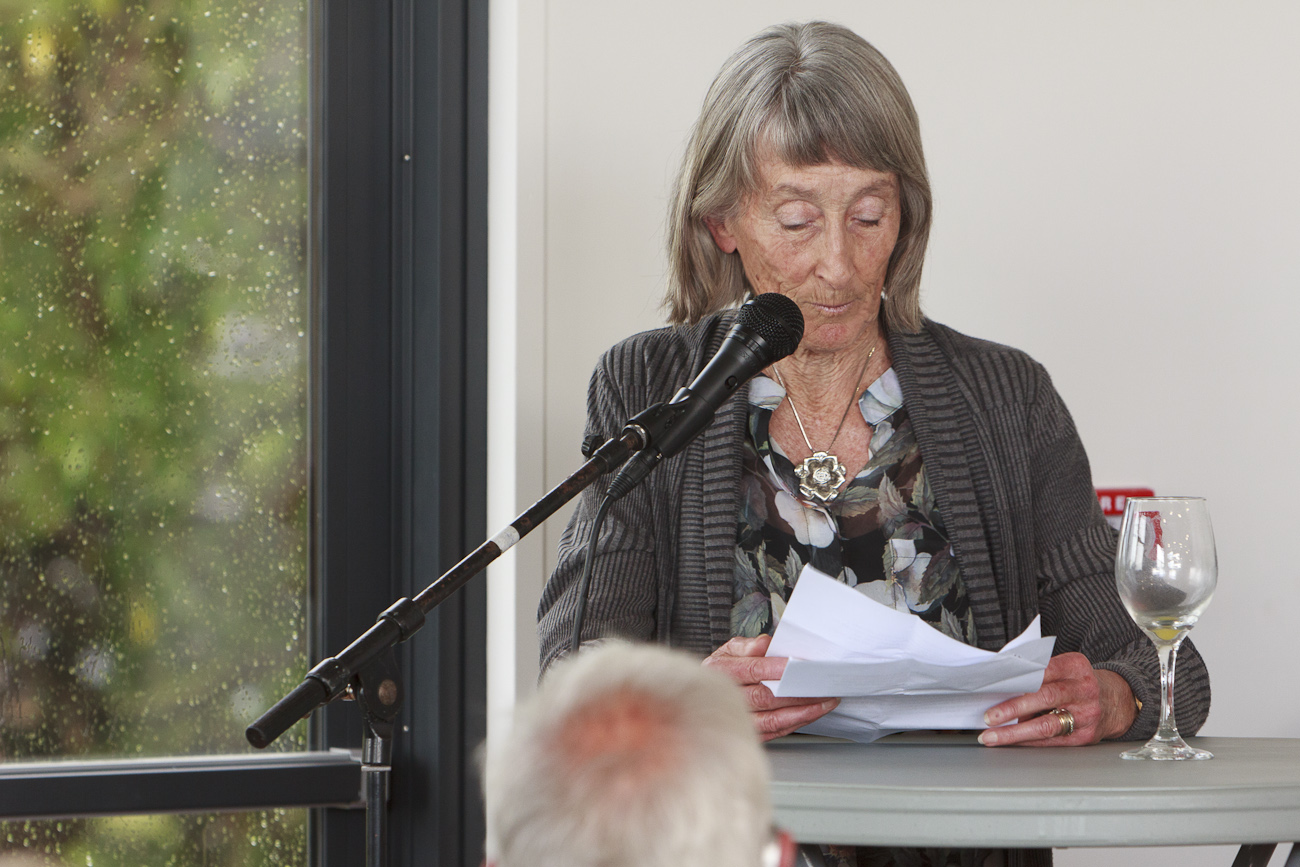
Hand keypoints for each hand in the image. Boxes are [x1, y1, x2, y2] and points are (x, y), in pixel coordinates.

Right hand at [702, 634, 838, 741]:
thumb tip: (766, 645)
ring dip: (803, 711)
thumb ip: (748, 645)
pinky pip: (776, 731)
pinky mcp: (750, 734)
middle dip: (797, 691)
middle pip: (765, 697)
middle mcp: (728, 698)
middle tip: (820, 684)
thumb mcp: (729, 650)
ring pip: (773, 719)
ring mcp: (739, 720)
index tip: (799, 666)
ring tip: (825, 701)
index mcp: (722, 671)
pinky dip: (797, 723)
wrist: (707, 696)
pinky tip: (812, 713)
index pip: (752, 670)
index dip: (777, 669)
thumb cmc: (724, 671)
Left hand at [978, 652, 1136, 746]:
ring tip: (993, 736)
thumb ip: (1040, 674)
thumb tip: (1003, 689)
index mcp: (1075, 667)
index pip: (1044, 670)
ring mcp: (1086, 715)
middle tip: (990, 717)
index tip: (996, 686)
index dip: (1019, 679)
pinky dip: (1028, 742)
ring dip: (1015, 733)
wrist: (1116, 701)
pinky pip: (1052, 741)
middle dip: (1013, 708)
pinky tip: (1011, 742)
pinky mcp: (1085, 736)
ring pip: (1047, 725)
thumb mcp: (1065, 668)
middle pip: (1045, 698)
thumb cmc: (1079, 682)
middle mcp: (1083, 690)